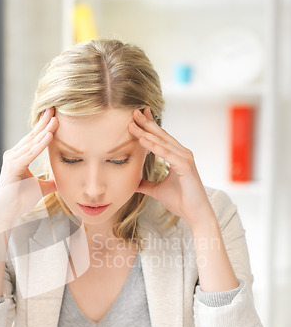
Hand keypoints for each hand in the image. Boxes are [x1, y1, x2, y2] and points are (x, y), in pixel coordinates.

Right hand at [0, 108, 58, 228]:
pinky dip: (39, 146)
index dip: (44, 126)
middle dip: (44, 122)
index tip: (55, 115)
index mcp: (19, 157)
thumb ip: (51, 182)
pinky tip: (49, 137)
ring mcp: (12, 160)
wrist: (8, 213)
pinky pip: (29, 154)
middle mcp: (14, 155)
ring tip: (56, 120)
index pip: (34, 138)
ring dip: (44, 131)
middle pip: (32, 136)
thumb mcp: (41, 188)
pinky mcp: (13, 167)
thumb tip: (63, 181)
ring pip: (31, 143)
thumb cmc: (20, 200)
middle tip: (55, 108)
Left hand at [129, 108, 214, 228]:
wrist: (195, 214)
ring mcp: (185, 159)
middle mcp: (182, 154)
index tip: (136, 117)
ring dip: (147, 132)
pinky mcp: (185, 166)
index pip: (160, 138)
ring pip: (163, 142)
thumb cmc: (181, 202)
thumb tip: (133, 183)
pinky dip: (154, 146)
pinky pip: (167, 154)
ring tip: (133, 124)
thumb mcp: (157, 191)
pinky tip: (143, 140)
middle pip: (161, 135)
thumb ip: (146, 184)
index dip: (149, 127)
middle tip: (132, 112)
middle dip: (146, 123)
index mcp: (177, 157)